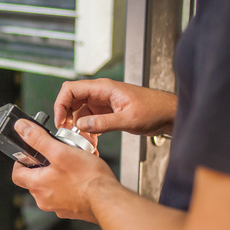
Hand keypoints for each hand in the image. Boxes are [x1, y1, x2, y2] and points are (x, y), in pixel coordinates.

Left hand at [11, 119, 117, 222]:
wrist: (109, 200)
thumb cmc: (88, 179)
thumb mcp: (60, 152)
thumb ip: (38, 139)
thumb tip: (22, 128)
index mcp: (37, 186)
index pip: (17, 174)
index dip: (20, 162)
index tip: (29, 154)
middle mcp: (45, 200)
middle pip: (35, 179)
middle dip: (43, 165)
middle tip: (55, 154)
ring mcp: (59, 206)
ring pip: (52, 186)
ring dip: (58, 174)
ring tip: (72, 163)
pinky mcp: (72, 209)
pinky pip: (66, 193)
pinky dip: (70, 184)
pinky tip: (82, 176)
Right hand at [54, 78, 176, 136]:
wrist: (168, 114)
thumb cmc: (154, 109)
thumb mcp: (128, 118)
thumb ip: (103, 122)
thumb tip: (81, 124)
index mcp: (103, 88)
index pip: (70, 89)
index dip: (61, 104)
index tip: (60, 120)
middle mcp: (100, 94)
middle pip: (71, 101)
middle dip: (66, 117)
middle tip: (68, 133)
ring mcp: (102, 103)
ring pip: (79, 113)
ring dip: (77, 127)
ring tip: (83, 141)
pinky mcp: (106, 112)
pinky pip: (89, 120)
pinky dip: (87, 131)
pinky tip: (92, 141)